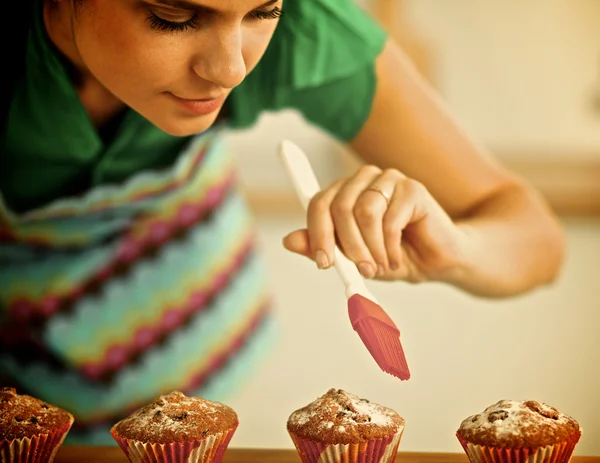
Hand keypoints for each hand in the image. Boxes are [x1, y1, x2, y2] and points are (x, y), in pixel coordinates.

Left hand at [282, 165, 467, 282]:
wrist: (438, 260)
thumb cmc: (393, 257)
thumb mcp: (353, 259)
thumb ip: (324, 248)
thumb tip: (288, 241)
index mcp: (344, 193)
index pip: (319, 203)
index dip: (317, 233)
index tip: (324, 263)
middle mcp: (363, 180)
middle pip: (339, 205)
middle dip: (347, 245)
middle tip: (360, 270)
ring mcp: (388, 180)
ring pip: (364, 211)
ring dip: (371, 247)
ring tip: (382, 265)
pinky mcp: (412, 187)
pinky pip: (390, 218)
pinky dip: (390, 247)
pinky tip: (396, 258)